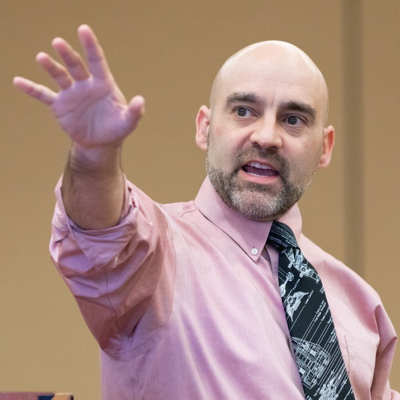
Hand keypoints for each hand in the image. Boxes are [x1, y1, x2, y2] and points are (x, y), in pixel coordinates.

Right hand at [13, 25, 144, 148]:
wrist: (100, 142)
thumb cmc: (116, 128)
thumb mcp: (128, 122)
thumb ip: (134, 112)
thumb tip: (140, 101)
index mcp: (103, 84)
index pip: (97, 61)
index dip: (91, 46)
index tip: (83, 29)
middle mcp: (85, 84)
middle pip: (75, 65)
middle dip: (67, 54)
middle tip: (58, 43)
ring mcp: (71, 93)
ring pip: (59, 76)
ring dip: (51, 67)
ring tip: (42, 57)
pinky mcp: (60, 105)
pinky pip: (43, 95)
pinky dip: (31, 89)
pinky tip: (18, 82)